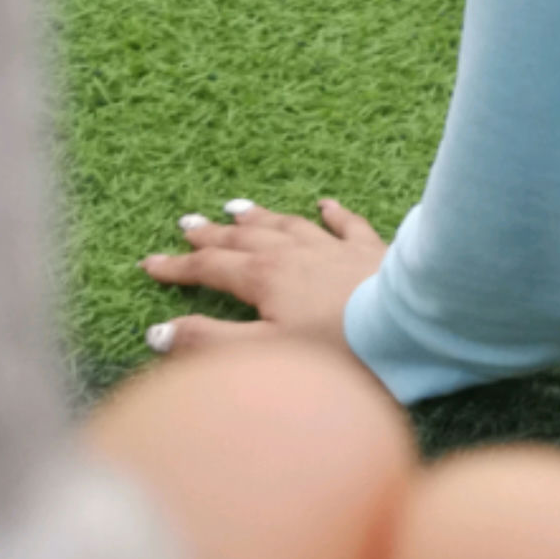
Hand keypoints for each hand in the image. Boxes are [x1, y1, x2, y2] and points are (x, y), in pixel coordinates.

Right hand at [142, 199, 385, 354]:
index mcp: (264, 278)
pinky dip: (331, 213)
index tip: (150, 263)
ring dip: (259, 218)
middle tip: (187, 223)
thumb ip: (210, 343)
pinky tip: (324, 204)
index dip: (178, 266)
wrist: (409, 328)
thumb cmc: (336, 350)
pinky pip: (346, 224)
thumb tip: (157, 333)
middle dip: (212, 234)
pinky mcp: (373, 250)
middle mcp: (295, 254)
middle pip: (245, 239)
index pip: (210, 268)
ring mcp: (335, 248)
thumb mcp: (264, 355)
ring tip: (236, 208)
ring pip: (288, 225)